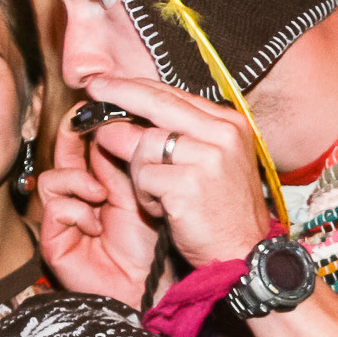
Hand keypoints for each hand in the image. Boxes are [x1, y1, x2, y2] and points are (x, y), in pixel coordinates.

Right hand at [38, 99, 164, 305]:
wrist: (148, 285)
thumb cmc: (151, 244)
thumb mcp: (144, 192)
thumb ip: (128, 161)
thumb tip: (116, 121)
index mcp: (106, 180)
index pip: (91, 143)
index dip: (94, 123)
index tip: (101, 103)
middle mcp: (83, 195)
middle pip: (65, 153)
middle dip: (73, 135)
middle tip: (80, 120)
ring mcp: (67, 216)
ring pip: (54, 177)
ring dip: (78, 180)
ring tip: (102, 195)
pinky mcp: (54, 237)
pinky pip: (55, 205)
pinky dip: (76, 210)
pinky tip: (96, 225)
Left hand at [86, 76, 271, 267]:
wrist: (245, 253)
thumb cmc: (225, 212)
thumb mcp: (214, 162)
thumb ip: (186, 135)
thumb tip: (137, 112)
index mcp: (229, 124)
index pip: (173, 93)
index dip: (135, 86)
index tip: (108, 83)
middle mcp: (221, 134)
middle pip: (155, 102)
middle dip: (117, 95)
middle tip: (92, 91)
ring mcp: (207, 157)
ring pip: (143, 143)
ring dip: (137, 170)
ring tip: (154, 192)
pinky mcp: (188, 184)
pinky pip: (143, 177)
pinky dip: (144, 196)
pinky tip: (162, 209)